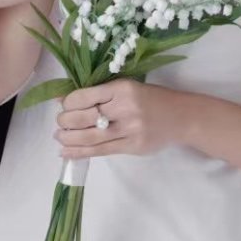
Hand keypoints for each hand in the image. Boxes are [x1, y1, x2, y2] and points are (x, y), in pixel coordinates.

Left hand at [54, 79, 184, 159]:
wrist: (181, 117)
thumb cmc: (151, 98)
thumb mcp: (126, 87)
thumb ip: (99, 93)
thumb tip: (63, 98)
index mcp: (122, 88)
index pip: (85, 96)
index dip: (68, 103)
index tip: (63, 106)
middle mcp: (125, 108)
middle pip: (85, 118)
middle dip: (66, 121)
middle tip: (59, 123)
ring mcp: (130, 129)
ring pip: (90, 137)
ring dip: (69, 139)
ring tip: (59, 137)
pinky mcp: (132, 146)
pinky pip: (101, 151)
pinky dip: (80, 153)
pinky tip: (67, 152)